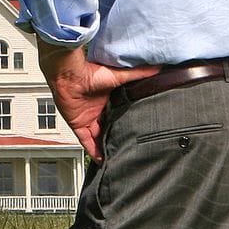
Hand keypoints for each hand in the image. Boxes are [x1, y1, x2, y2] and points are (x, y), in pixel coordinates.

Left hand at [34, 44, 159, 162]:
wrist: (70, 75)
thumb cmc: (91, 72)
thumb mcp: (120, 76)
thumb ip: (138, 74)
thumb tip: (157, 68)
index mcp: (109, 100)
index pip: (120, 115)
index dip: (127, 124)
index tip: (138, 133)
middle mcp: (98, 110)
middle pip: (110, 128)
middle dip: (117, 138)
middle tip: (130, 149)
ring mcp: (88, 118)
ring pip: (99, 137)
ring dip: (107, 147)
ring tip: (118, 157)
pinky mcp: (78, 124)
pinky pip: (86, 141)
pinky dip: (93, 150)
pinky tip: (102, 160)